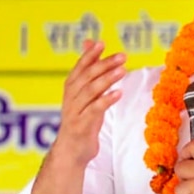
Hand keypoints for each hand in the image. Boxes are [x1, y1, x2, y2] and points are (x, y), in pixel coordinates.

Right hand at [53, 39, 125, 165]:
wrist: (71, 151)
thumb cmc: (81, 119)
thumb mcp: (84, 94)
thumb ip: (88, 70)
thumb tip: (90, 43)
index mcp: (71, 88)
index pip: (80, 67)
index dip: (90, 55)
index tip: (101, 43)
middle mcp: (70, 97)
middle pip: (87, 76)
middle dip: (105, 64)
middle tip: (123, 56)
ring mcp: (75, 111)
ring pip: (90, 91)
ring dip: (107, 79)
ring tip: (123, 70)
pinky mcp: (82, 125)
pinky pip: (94, 110)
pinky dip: (106, 100)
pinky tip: (118, 93)